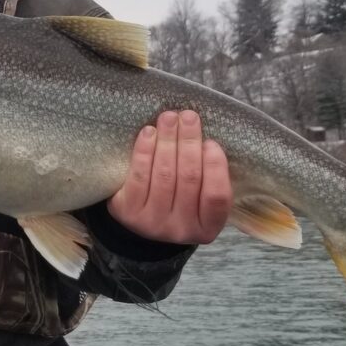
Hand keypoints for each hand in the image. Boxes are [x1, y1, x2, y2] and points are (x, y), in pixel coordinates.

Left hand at [107, 110, 231, 244]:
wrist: (141, 222)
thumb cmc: (178, 201)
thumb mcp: (200, 199)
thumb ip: (207, 176)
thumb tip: (205, 137)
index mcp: (207, 227)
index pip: (217, 196)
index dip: (215, 167)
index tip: (211, 142)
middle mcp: (181, 229)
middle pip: (189, 178)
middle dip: (189, 142)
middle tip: (188, 116)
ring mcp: (153, 223)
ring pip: (164, 175)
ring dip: (167, 141)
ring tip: (169, 117)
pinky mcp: (128, 212)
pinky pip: (139, 176)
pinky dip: (145, 151)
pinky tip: (149, 133)